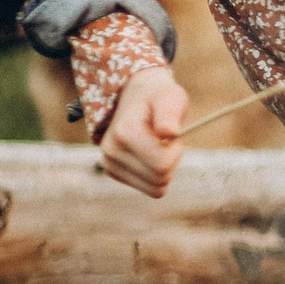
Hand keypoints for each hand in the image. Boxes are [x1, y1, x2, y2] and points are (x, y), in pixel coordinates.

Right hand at [98, 66, 187, 197]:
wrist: (135, 95)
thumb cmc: (159, 96)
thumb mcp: (170, 97)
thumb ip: (170, 114)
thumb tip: (168, 133)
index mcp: (124, 133)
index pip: (162, 165)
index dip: (176, 151)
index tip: (172, 135)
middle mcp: (111, 151)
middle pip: (160, 179)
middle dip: (172, 161)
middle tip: (165, 140)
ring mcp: (108, 163)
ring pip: (156, 188)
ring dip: (165, 169)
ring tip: (157, 146)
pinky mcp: (112, 171)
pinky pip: (148, 188)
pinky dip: (155, 174)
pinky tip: (148, 154)